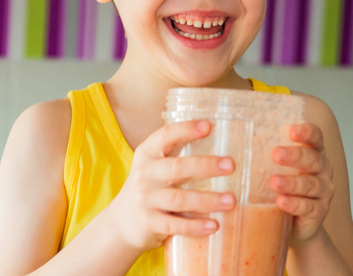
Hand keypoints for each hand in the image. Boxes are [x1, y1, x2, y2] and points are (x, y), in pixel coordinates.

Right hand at [108, 120, 235, 251]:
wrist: (122, 221)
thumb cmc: (150, 187)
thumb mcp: (156, 165)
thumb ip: (178, 154)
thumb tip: (224, 140)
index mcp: (148, 153)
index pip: (165, 136)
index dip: (186, 130)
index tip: (208, 126)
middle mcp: (144, 174)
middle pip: (177, 167)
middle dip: (206, 165)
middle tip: (231, 166)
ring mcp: (145, 199)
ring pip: (179, 199)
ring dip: (207, 200)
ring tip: (230, 201)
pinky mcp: (148, 223)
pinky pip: (174, 225)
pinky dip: (195, 226)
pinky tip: (214, 225)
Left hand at [270, 123, 334, 243]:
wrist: (292, 223)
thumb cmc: (278, 186)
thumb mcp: (271, 167)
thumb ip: (260, 152)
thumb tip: (227, 135)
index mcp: (312, 152)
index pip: (315, 137)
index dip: (307, 132)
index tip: (291, 130)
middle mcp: (322, 170)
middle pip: (313, 159)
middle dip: (295, 156)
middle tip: (276, 154)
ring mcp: (323, 192)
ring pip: (311, 184)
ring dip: (292, 183)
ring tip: (274, 182)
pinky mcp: (319, 212)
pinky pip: (309, 207)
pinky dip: (295, 204)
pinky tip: (281, 201)